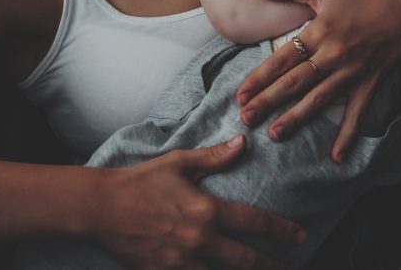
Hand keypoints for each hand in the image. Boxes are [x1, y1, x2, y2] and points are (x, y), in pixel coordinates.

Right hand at [92, 135, 303, 268]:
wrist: (100, 208)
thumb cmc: (140, 181)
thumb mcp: (179, 163)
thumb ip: (214, 157)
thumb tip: (243, 143)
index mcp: (207, 211)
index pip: (255, 223)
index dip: (281, 231)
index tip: (300, 236)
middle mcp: (200, 240)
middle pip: (246, 260)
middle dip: (272, 265)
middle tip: (291, 268)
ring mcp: (182, 262)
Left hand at [235, 0, 400, 162]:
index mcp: (319, 31)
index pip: (283, 58)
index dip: (260, 77)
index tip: (241, 93)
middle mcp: (333, 55)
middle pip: (295, 82)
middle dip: (269, 101)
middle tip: (246, 118)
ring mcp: (351, 72)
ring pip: (319, 99)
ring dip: (297, 118)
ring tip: (275, 134)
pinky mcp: (369, 84)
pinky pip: (357, 113)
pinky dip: (348, 135)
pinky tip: (336, 156)